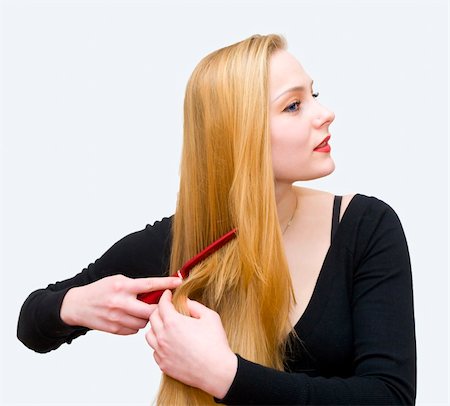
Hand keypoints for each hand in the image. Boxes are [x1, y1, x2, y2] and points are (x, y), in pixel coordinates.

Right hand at [60, 275, 181, 334]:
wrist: (77, 305)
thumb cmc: (100, 290)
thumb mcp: (118, 281)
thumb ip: (135, 286)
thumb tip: (157, 291)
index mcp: (122, 286)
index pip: (149, 285)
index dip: (166, 283)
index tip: (179, 281)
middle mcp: (120, 302)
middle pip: (150, 309)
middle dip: (158, 308)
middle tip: (160, 305)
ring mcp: (117, 318)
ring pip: (144, 321)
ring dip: (146, 317)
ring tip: (138, 310)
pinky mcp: (115, 329)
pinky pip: (135, 330)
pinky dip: (136, 324)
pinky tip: (129, 318)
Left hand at [145, 290, 236, 398]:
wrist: (217, 371)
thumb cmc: (215, 344)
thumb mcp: (209, 316)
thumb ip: (194, 305)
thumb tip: (184, 301)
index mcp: (173, 323)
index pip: (162, 304)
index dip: (165, 296)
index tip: (167, 294)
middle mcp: (163, 337)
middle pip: (152, 318)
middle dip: (159, 309)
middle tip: (167, 308)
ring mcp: (161, 352)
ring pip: (149, 335)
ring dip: (156, 327)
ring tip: (165, 325)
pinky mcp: (163, 364)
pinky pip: (154, 350)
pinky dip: (158, 344)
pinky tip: (169, 342)